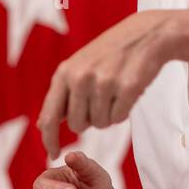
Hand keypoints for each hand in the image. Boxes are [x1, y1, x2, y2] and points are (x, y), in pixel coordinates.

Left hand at [37, 10, 178, 158]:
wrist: (147, 34)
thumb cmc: (110, 54)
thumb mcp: (79, 67)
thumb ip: (61, 95)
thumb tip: (42, 125)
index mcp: (65, 72)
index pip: (50, 116)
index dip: (50, 140)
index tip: (53, 154)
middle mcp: (81, 77)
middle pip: (78, 125)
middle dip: (90, 120)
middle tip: (101, 99)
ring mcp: (104, 82)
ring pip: (100, 124)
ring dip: (109, 114)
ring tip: (115, 91)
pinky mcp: (127, 88)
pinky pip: (119, 118)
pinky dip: (124, 111)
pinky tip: (127, 91)